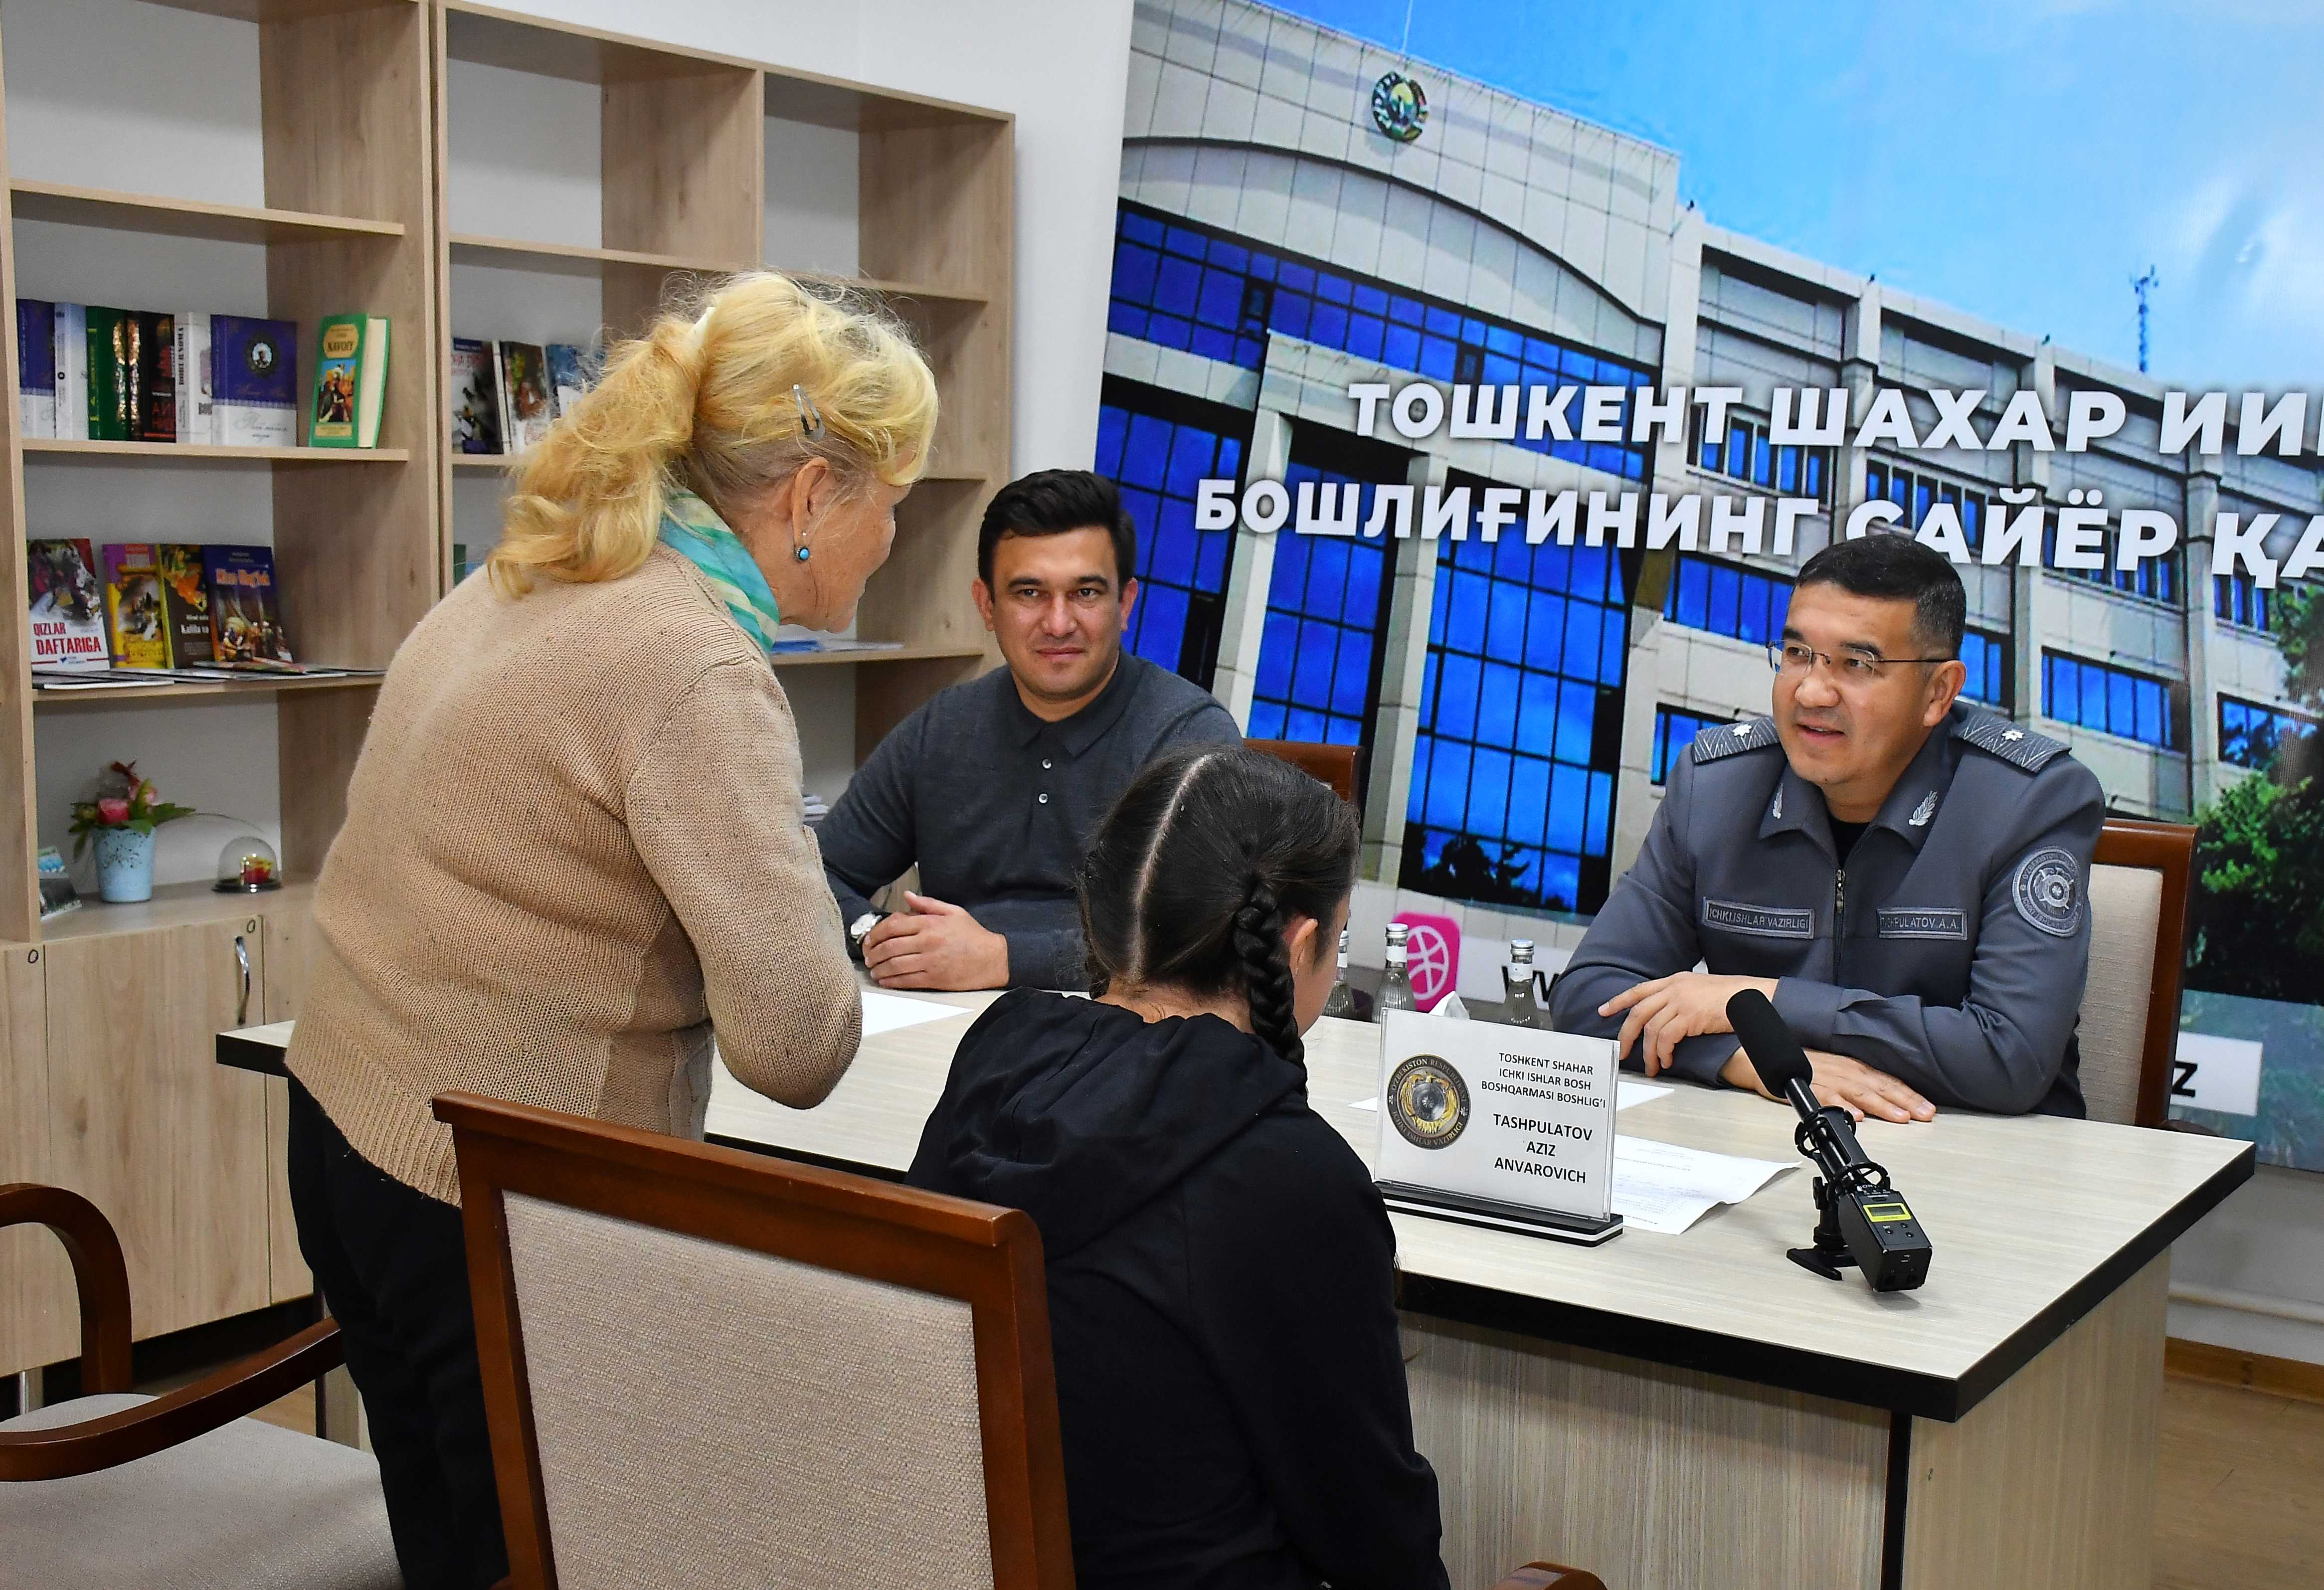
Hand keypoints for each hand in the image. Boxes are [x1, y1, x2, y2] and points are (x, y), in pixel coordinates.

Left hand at [862, 892, 1008, 990]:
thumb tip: (906, 897)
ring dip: (879, 969)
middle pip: (889, 947)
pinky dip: (891, 982)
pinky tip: (885, 981)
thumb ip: (927, 904)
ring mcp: (930, 962)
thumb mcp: (953, 912)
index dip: (875, 933)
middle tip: (867, 956)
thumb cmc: (973, 935)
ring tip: (873, 970)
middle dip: (873, 953)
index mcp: (930, 923)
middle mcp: (927, 942)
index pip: (893, 926)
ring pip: (894, 965)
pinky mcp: (934, 979)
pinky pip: (906, 981)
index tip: (869, 940)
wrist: (993, 959)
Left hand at [1598, 972, 1778, 1075]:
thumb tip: (1666, 1015)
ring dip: (1648, 1053)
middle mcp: (1673, 989)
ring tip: (1652, 1067)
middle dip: (1626, 1035)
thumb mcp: (1699, 989)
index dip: (1618, 1001)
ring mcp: (1680, 1002)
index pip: (1639, 990)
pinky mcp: (1689, 1017)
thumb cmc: (1730, 996)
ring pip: (1650, 1029)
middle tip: (1622, 1052)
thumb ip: (1680, 997)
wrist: (1750, 997)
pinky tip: (1668, 1061)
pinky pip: (1666, 1038)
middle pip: (1638, 1012)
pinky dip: (1663, 1052)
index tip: (1603, 1011)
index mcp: (1673, 981)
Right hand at [1720, 1046, 1935, 1123]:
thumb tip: (1877, 1103)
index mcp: (1848, 1066)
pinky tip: (1855, 1116)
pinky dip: (1841, 1106)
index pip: (1884, 1080)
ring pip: (1857, 1091)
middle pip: (1877, 1085)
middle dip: (1903, 1100)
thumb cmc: (1793, 1063)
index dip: (1908, 1094)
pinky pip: (1824, 1097)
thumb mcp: (1829, 1069)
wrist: (1753, 1054)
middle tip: (1925, 1115)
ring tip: (1900, 1117)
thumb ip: (1852, 1083)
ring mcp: (1822, 1077)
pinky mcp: (1802, 1086)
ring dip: (1880, 1105)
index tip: (1928, 1108)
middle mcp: (1840, 1069)